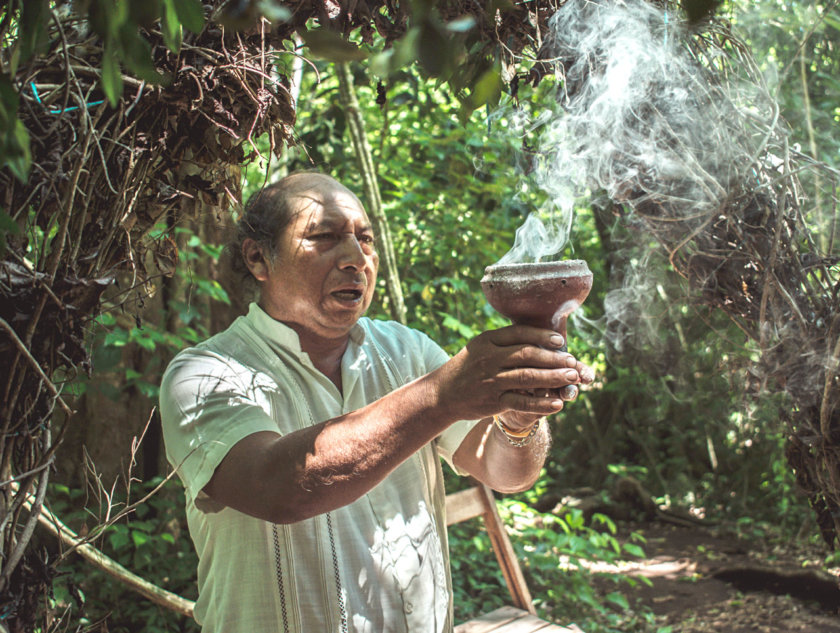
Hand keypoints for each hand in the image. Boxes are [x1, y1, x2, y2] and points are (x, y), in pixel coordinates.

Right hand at [434, 325, 593, 423]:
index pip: (519, 334)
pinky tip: (558, 404)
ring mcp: (492, 380)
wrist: (442, 394)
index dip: (542, 336)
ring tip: (572, 377)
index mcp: (487, 340)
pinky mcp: (494, 401)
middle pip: (528, 355)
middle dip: (554, 357)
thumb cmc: (467, 368)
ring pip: (528, 377)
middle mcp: (490, 358)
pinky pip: (523, 401)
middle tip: (573, 360)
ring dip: (553, 377)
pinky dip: (542, 403)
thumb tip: (537, 337)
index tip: (560, 340)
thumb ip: (504, 342)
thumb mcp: (480, 347)